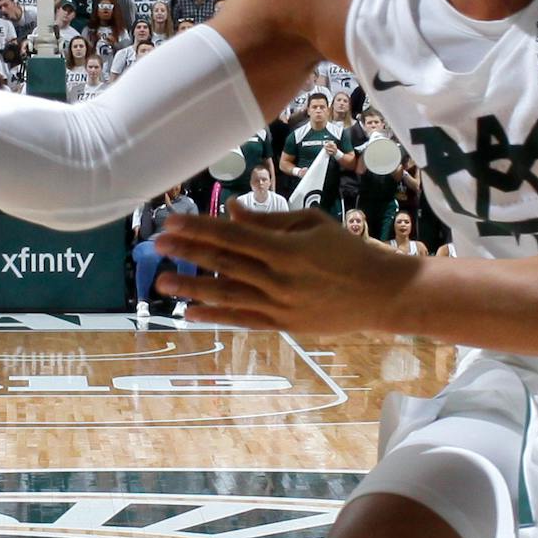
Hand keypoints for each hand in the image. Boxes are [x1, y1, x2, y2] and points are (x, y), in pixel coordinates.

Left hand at [153, 203, 416, 331]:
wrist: (381, 294)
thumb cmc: (348, 251)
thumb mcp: (312, 225)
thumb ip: (269, 220)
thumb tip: (230, 212)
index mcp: (286, 248)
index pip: (232, 235)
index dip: (199, 228)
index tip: (171, 222)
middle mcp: (279, 278)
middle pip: (223, 264)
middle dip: (187, 253)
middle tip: (157, 245)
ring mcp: (279, 305)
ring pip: (227, 296)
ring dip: (192, 289)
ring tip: (162, 282)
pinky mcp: (283, 325)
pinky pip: (243, 321)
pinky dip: (215, 317)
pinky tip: (190, 313)